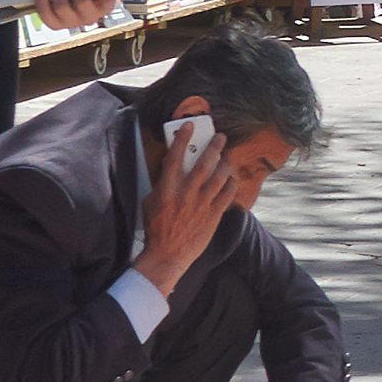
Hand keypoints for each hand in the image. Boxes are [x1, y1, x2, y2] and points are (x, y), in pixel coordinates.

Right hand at [135, 115, 232, 294]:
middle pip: (203, 163)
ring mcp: (201, 204)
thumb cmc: (156, 228)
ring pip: (219, 177)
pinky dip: (231, 183)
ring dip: (225, 163)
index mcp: (166, 189)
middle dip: (213, 146)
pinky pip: (227, 194)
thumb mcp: (150, 202)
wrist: (167, 255)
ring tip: (227, 155)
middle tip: (220, 136)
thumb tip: (171, 167)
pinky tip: (231, 178)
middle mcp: (186, 194)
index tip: (190, 126)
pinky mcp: (213, 215)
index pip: (175, 158)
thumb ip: (161, 183)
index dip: (182, 139)